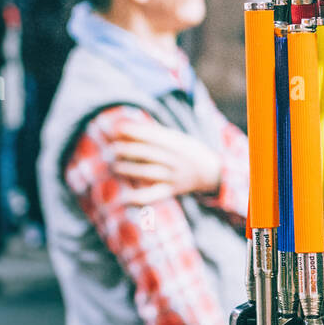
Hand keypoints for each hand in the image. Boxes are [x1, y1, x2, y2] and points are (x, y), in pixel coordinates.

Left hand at [103, 116, 222, 205]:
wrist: (211, 172)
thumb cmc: (188, 150)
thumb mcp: (178, 137)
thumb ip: (156, 133)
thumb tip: (128, 126)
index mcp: (176, 143)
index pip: (152, 135)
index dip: (133, 131)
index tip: (117, 128)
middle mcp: (175, 159)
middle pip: (147, 153)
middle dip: (127, 149)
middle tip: (112, 147)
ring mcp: (173, 176)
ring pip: (147, 172)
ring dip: (128, 168)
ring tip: (115, 165)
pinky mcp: (170, 190)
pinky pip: (153, 195)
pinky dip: (138, 198)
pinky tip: (124, 197)